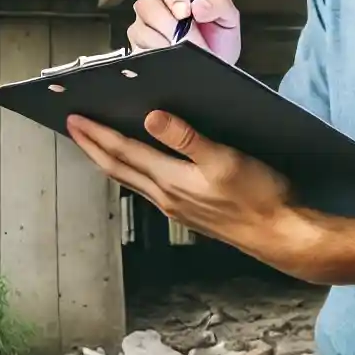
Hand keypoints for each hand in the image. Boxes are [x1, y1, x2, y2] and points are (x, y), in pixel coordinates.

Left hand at [65, 109, 296, 261]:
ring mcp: (177, 207)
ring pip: (131, 179)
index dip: (96, 134)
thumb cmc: (259, 198)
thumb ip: (187, 139)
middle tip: (73, 126)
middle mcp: (166, 197)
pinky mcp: (190, 212)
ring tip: (96, 144)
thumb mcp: (225, 160)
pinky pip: (148, 188)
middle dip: (92, 146)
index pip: (122, 152)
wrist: (282, 236)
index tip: (74, 118)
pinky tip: (138, 166)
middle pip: (118, 168)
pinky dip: (133, 172)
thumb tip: (151, 118)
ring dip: (109, 160)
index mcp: (170, 181)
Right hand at [126, 0, 241, 65]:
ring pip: (141, 30)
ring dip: (165, 43)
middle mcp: (155, 10)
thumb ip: (218, 2)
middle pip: (147, 6)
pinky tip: (172, 61)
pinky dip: (157, 56)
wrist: (213, 69)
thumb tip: (198, 5)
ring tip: (185, 53)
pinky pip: (139, 51)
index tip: (187, 12)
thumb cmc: (218, 42)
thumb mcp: (228, 18)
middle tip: (190, 40)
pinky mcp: (137, 52)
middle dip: (170, 24)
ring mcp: (143, 31)